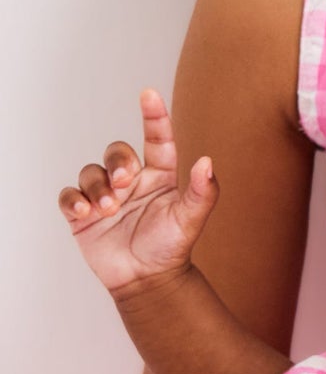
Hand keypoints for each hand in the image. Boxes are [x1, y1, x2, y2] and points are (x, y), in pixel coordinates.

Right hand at [58, 90, 216, 295]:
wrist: (146, 280)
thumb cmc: (170, 248)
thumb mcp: (191, 219)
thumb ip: (203, 192)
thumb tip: (208, 161)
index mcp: (159, 175)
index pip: (157, 139)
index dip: (153, 116)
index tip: (149, 94)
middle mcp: (131, 180)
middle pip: (117, 151)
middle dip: (118, 162)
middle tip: (124, 183)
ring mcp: (106, 195)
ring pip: (91, 171)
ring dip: (97, 187)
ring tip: (108, 208)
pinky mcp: (83, 213)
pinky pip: (69, 195)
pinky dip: (74, 200)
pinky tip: (86, 213)